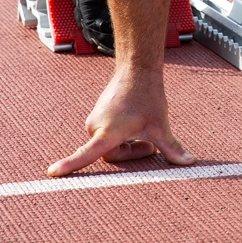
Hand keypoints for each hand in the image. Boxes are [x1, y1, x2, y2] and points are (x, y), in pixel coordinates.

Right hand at [48, 66, 194, 176]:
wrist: (137, 69)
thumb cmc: (147, 96)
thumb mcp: (161, 125)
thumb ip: (171, 148)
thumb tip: (190, 162)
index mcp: (108, 132)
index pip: (86, 154)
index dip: (70, 165)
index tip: (52, 173)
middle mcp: (96, 127)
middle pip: (112, 155)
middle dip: (132, 153)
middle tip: (149, 143)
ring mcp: (94, 121)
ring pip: (110, 146)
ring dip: (127, 143)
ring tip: (142, 128)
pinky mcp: (96, 116)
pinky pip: (107, 135)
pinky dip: (121, 135)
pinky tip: (134, 121)